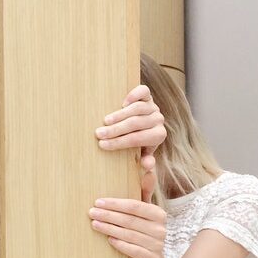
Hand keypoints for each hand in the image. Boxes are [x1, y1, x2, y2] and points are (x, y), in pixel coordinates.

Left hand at [88, 197, 166, 257]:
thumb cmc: (144, 231)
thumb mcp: (145, 212)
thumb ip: (145, 191)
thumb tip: (149, 167)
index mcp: (159, 214)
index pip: (135, 206)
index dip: (115, 203)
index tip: (97, 201)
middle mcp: (161, 229)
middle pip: (130, 220)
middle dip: (108, 215)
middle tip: (91, 212)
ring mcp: (157, 245)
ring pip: (129, 235)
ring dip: (109, 229)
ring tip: (94, 224)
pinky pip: (134, 250)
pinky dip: (120, 244)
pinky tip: (109, 240)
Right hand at [95, 84, 166, 202]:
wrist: (147, 125)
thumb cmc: (140, 142)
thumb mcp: (143, 154)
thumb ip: (146, 160)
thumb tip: (148, 164)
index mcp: (158, 135)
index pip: (136, 139)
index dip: (119, 142)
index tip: (102, 145)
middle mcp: (158, 120)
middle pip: (135, 124)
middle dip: (115, 130)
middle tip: (98, 134)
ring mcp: (154, 106)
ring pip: (136, 109)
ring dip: (119, 115)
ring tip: (105, 121)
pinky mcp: (149, 95)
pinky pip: (143, 92)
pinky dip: (133, 95)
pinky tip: (122, 102)